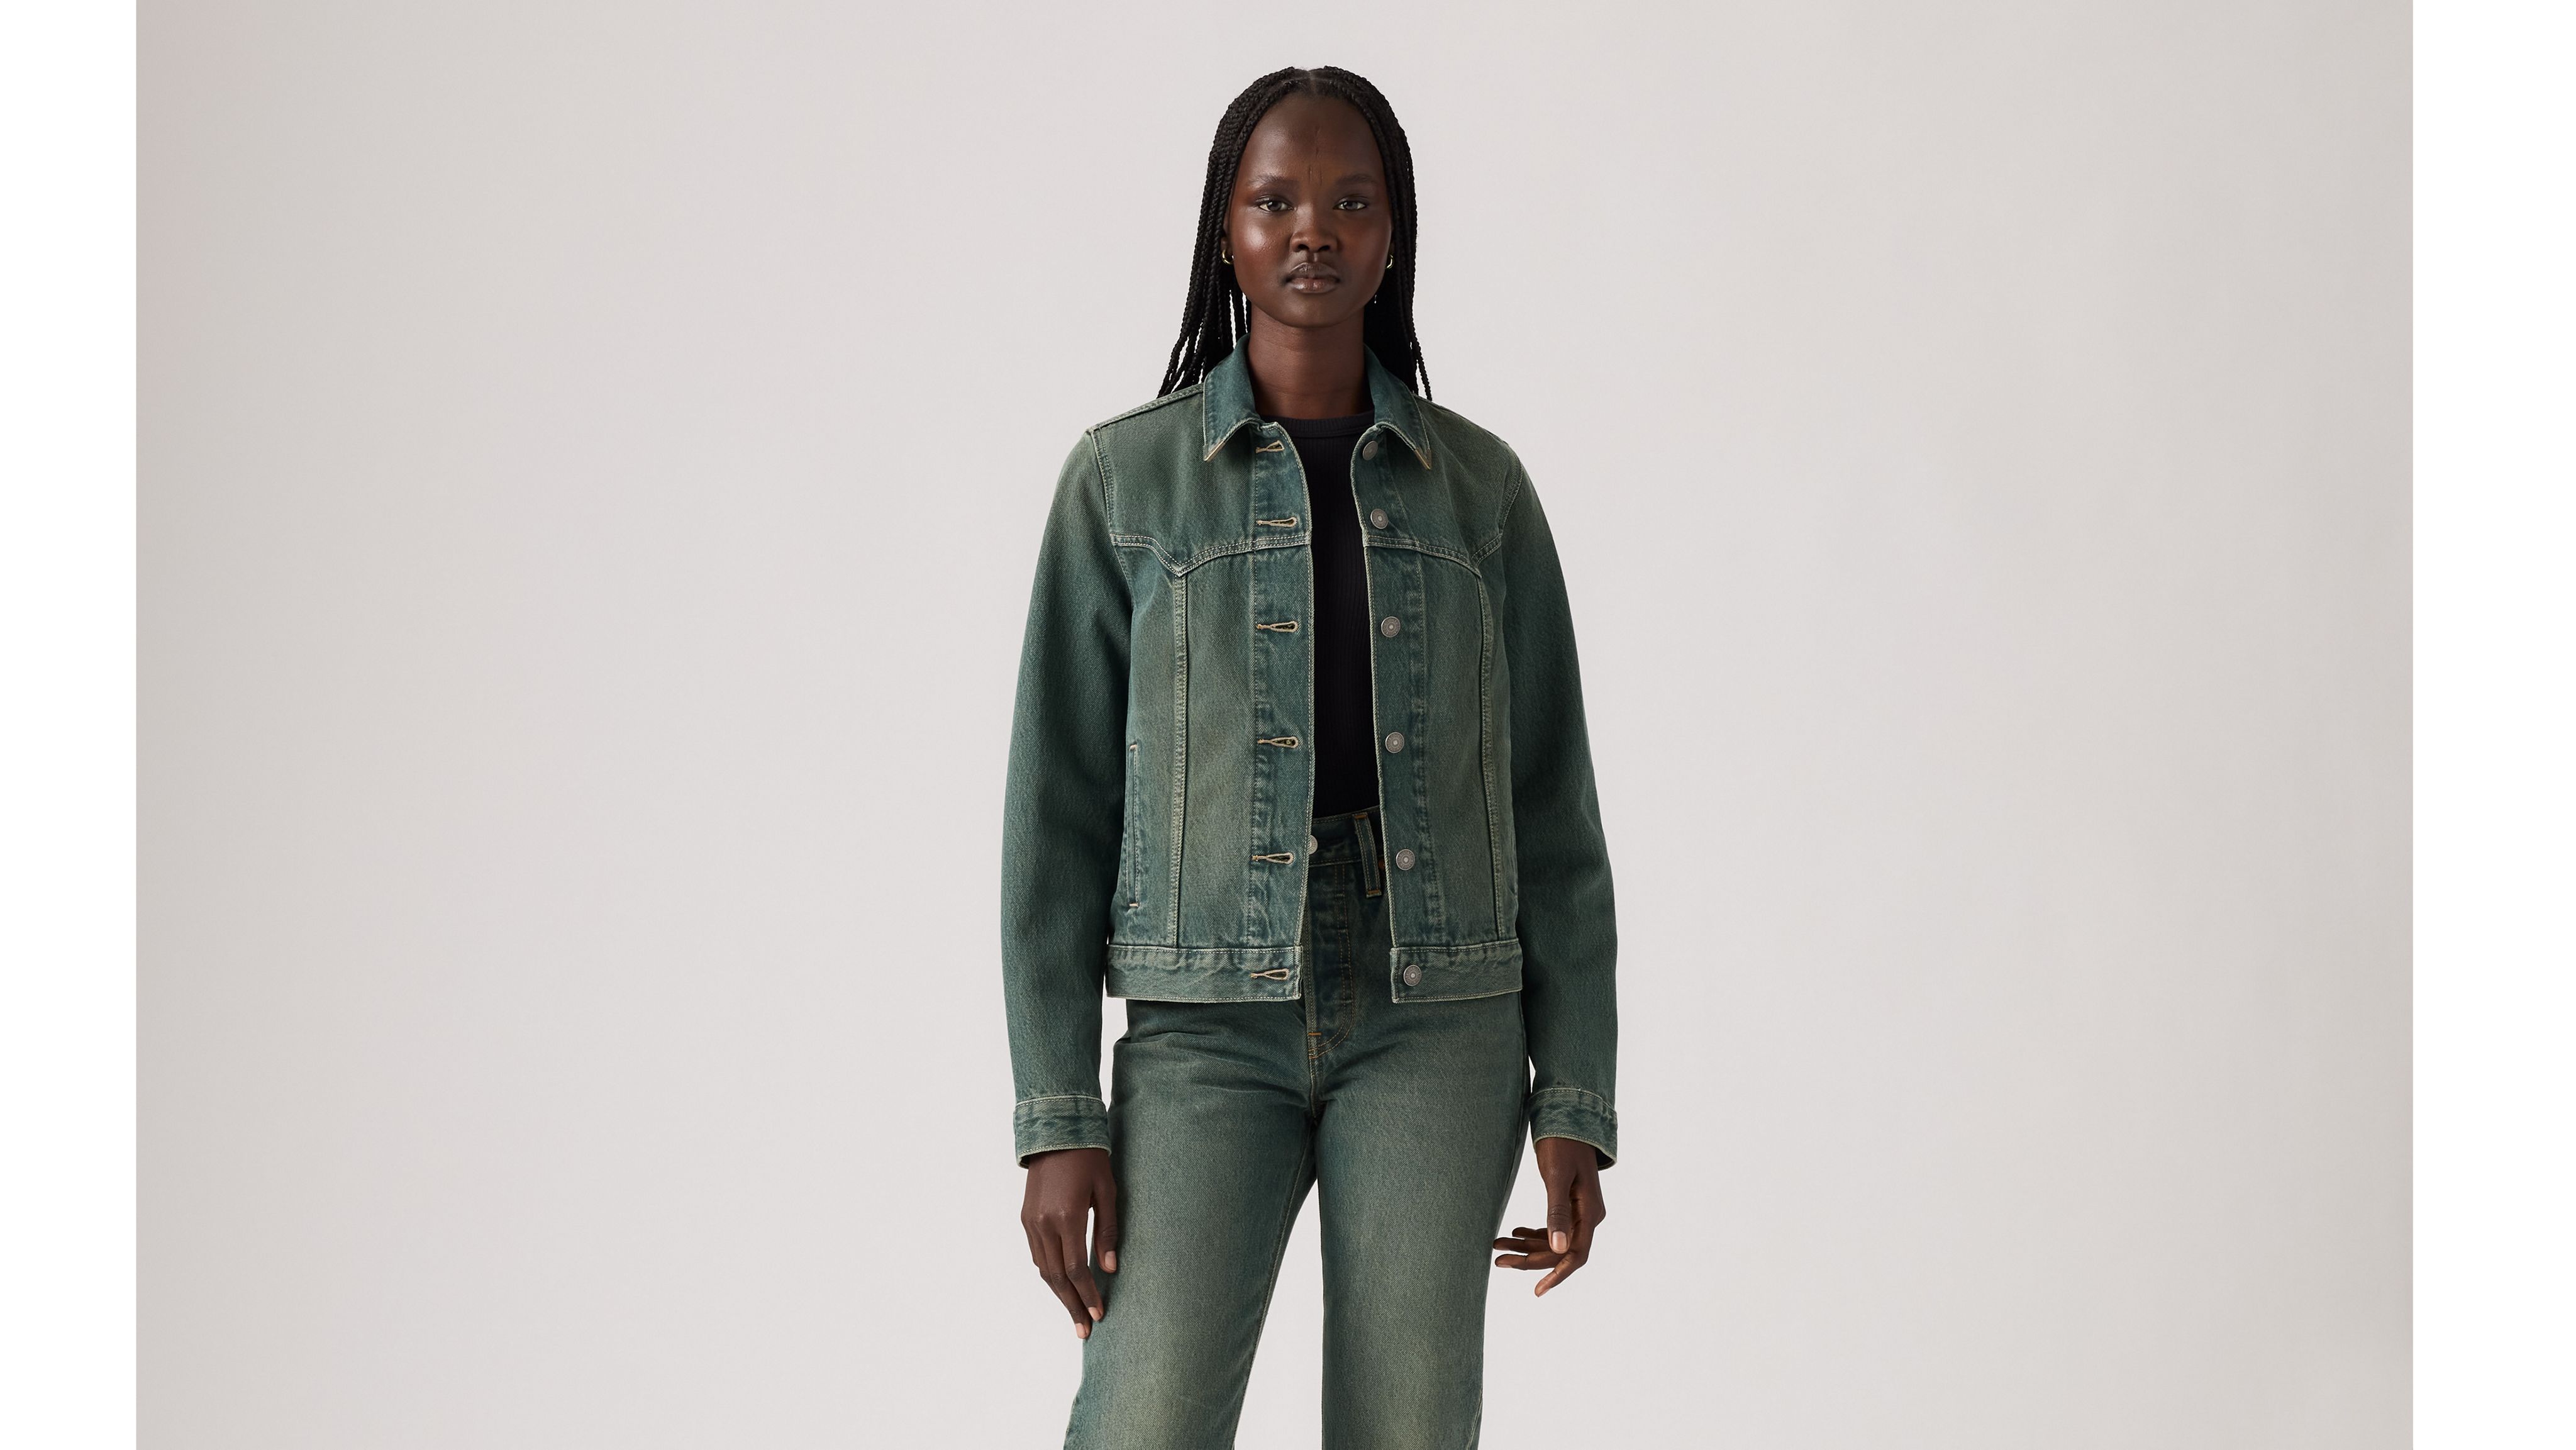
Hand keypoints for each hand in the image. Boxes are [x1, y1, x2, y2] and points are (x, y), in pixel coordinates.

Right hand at [1021, 1146, 1118, 1337]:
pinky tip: (1062, 1285)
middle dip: (1072, 1305)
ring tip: (1075, 1313)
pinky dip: (1049, 1273)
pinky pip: (1036, 1254)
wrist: (1056, 1131)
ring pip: (1043, 1269)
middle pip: (1057, 1277)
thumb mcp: (1108, 1192)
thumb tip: (1110, 1270)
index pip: (1077, 1269)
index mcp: (1067, 1216)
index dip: (1089, 1295)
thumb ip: (1109, 1232)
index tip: (1100, 1315)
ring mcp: (1031, 1222)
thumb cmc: (1090, 1159)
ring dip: (1059, 1294)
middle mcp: (1044, 1223)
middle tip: (1085, 1331)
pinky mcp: (1025, 1218)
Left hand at [1491, 1136, 1605, 1295]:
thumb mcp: (1555, 1177)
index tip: (1537, 1291)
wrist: (1568, 1118)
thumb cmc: (1562, 1144)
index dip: (1557, 1275)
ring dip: (1527, 1246)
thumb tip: (1558, 1249)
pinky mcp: (1569, 1203)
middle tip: (1498, 1260)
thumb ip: (1557, 1212)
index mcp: (1590, 1213)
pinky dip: (1533, 1233)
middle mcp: (1588, 1216)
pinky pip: (1552, 1228)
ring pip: (1553, 1241)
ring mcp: (1580, 1210)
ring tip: (1497, 1245)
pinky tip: (1515, 1232)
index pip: (1576, 1255)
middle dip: (1530, 1259)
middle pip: (1560, 1251)